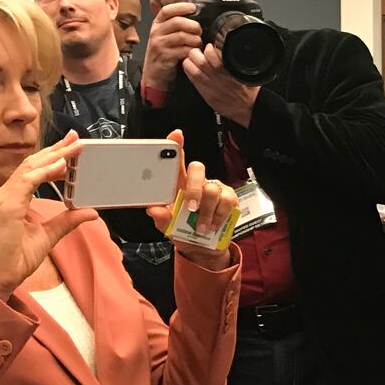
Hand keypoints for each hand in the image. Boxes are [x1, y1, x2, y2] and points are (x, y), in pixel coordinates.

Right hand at [0, 134, 99, 298]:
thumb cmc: (15, 258)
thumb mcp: (49, 235)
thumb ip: (67, 221)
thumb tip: (89, 212)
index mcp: (12, 199)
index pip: (33, 171)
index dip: (51, 157)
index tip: (70, 148)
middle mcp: (5, 194)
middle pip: (32, 164)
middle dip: (55, 150)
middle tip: (76, 138)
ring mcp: (3, 199)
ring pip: (29, 169)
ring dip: (53, 157)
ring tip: (73, 148)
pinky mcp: (6, 207)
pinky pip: (26, 183)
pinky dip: (44, 173)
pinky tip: (61, 166)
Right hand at [141, 2, 202, 92]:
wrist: (154, 75)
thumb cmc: (163, 52)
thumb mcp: (164, 35)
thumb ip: (171, 20)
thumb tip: (180, 5)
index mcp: (156, 24)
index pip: (167, 10)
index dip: (181, 7)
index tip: (193, 7)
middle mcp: (156, 33)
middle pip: (177, 22)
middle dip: (192, 25)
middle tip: (199, 30)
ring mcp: (159, 45)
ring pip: (182, 36)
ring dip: (194, 39)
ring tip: (198, 43)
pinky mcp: (165, 57)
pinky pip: (183, 50)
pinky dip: (192, 51)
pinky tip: (194, 52)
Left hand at [145, 131, 237, 270]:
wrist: (203, 250)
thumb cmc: (184, 233)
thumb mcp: (168, 228)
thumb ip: (161, 218)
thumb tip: (154, 210)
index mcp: (180, 185)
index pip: (178, 161)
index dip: (178, 146)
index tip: (176, 135)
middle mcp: (198, 183)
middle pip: (198, 169)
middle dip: (194, 188)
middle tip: (190, 208)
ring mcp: (216, 189)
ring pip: (212, 190)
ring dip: (206, 212)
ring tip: (200, 227)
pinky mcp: (230, 199)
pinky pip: (227, 202)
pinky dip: (218, 217)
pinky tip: (212, 226)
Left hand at [183, 44, 259, 125]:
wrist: (249, 108)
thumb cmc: (249, 89)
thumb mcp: (246, 72)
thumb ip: (236, 60)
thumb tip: (225, 48)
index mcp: (229, 71)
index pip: (212, 54)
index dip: (209, 48)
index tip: (211, 47)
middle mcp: (219, 78)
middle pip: (199, 60)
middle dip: (196, 53)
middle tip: (198, 52)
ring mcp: (211, 87)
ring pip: (192, 69)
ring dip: (190, 62)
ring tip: (194, 61)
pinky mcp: (206, 94)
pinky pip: (192, 80)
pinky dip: (190, 72)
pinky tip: (194, 70)